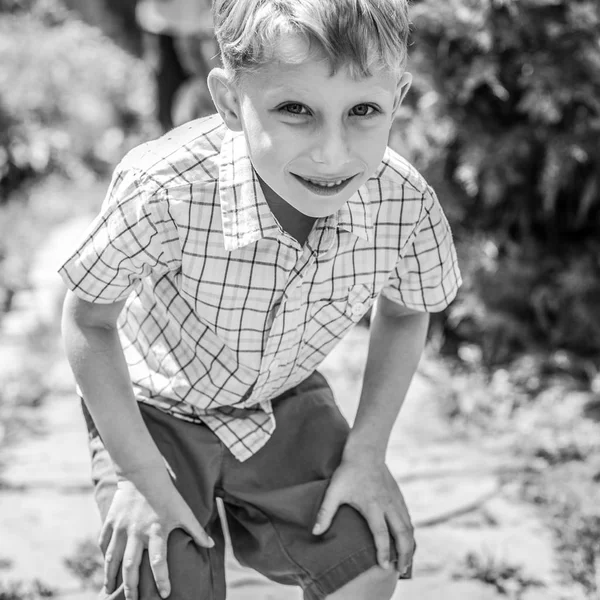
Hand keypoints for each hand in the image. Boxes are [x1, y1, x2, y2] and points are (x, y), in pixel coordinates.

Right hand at [99, 477, 213, 599]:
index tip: (164, 594)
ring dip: (111, 578)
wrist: (143, 475)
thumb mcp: (184, 511)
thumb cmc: (167, 495)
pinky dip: (103, 557)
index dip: (161, 579)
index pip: (158, 561)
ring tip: (109, 592)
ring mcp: (121, 528)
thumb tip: (210, 545)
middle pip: (131, 566)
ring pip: (112, 559)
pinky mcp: (111, 522)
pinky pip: (103, 544)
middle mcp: (137, 532)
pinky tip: (105, 569)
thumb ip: (196, 530)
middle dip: (131, 587)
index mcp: (157, 530)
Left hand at [312, 457, 414, 574]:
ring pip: (408, 527)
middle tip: (400, 570)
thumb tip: (315, 532)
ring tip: (406, 561)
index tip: (384, 566)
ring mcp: (395, 500)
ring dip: (410, 546)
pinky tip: (407, 540)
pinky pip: (408, 518)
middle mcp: (388, 505)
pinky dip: (410, 533)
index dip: (383, 551)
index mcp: (373, 506)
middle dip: (404, 554)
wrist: (366, 450)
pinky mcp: (398, 496)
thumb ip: (325, 512)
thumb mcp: (334, 491)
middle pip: (402, 534)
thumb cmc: (348, 471)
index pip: (381, 533)